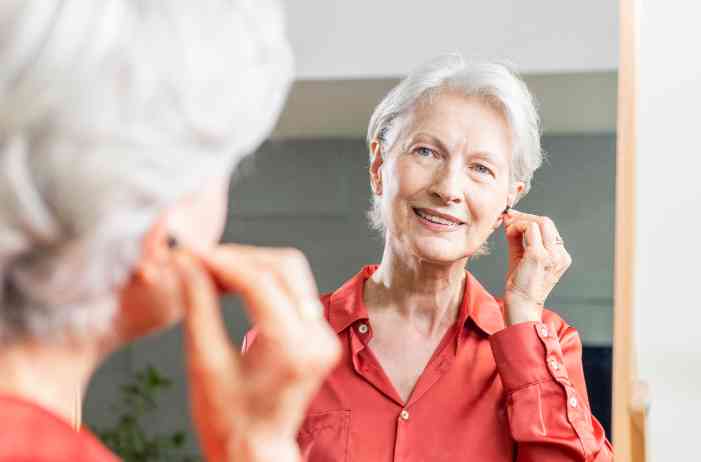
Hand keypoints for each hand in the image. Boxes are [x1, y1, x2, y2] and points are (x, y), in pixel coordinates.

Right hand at [173, 245, 340, 461]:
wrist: (255, 450)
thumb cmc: (227, 418)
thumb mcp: (204, 362)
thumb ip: (198, 306)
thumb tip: (188, 263)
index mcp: (291, 348)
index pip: (260, 282)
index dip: (223, 261)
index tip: (193, 253)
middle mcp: (317, 338)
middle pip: (285, 266)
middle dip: (241, 256)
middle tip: (202, 259)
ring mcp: (324, 336)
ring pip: (292, 273)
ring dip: (252, 264)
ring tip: (213, 270)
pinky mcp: (320, 334)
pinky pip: (294, 290)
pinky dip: (264, 280)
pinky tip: (235, 283)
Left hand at [502, 210, 571, 325]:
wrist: (521, 306)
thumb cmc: (520, 284)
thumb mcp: (521, 256)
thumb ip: (518, 237)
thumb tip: (509, 218)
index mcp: (560, 256)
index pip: (548, 228)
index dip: (529, 220)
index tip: (511, 218)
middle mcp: (560, 255)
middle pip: (546, 221)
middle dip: (524, 217)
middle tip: (507, 219)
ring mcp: (552, 255)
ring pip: (540, 222)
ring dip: (520, 221)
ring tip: (508, 229)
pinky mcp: (539, 255)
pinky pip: (530, 229)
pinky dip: (517, 227)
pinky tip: (508, 233)